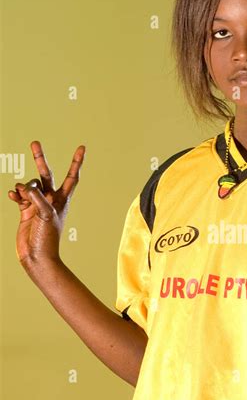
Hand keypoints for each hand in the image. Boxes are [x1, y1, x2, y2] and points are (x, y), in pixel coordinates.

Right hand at [8, 141, 85, 268]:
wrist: (37, 257)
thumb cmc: (48, 239)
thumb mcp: (46, 215)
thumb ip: (38, 197)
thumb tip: (26, 186)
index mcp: (62, 199)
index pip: (71, 177)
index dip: (76, 162)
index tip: (82, 148)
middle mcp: (51, 199)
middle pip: (45, 174)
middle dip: (39, 158)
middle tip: (34, 142)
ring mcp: (37, 204)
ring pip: (29, 185)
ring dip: (23, 187)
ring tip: (21, 195)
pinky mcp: (26, 211)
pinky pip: (19, 196)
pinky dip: (15, 194)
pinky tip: (12, 196)